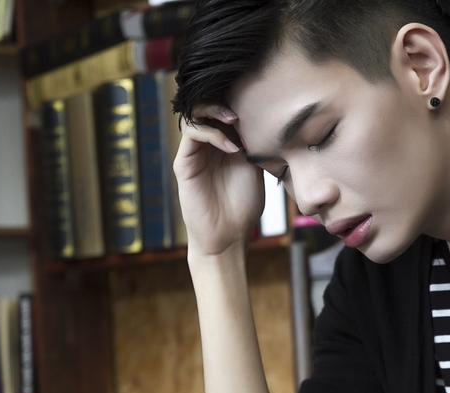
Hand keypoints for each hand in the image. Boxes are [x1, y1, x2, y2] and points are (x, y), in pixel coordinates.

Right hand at [173, 104, 264, 257]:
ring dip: (215, 110)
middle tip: (244, 108)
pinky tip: (232, 148)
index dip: (238, 100)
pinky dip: (213, 134)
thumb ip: (255, 143)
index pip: (224, 108)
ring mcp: (194, 151)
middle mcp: (207, 143)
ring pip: (195, 113)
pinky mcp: (184, 162)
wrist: (228, 236)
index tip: (259, 103)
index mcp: (224, 142)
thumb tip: (266, 118)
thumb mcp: (256, 168)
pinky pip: (192, 133)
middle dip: (225, 99)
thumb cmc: (243, 206)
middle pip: (207, 104)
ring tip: (235, 120)